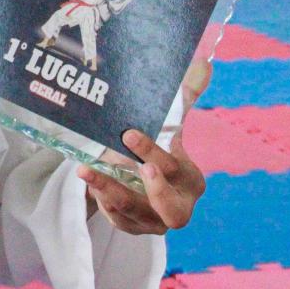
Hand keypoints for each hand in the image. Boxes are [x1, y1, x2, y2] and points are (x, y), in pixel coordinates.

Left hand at [76, 60, 210, 234]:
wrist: (143, 178)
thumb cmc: (159, 149)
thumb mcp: (169, 124)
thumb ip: (184, 96)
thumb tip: (203, 61)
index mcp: (191, 180)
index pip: (176, 168)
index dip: (154, 152)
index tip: (129, 133)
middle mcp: (178, 206)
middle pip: (172, 209)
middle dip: (153, 191)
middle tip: (132, 168)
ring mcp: (155, 221)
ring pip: (136, 215)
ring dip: (111, 192)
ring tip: (86, 171)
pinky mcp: (133, 227)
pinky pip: (117, 220)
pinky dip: (103, 202)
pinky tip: (89, 184)